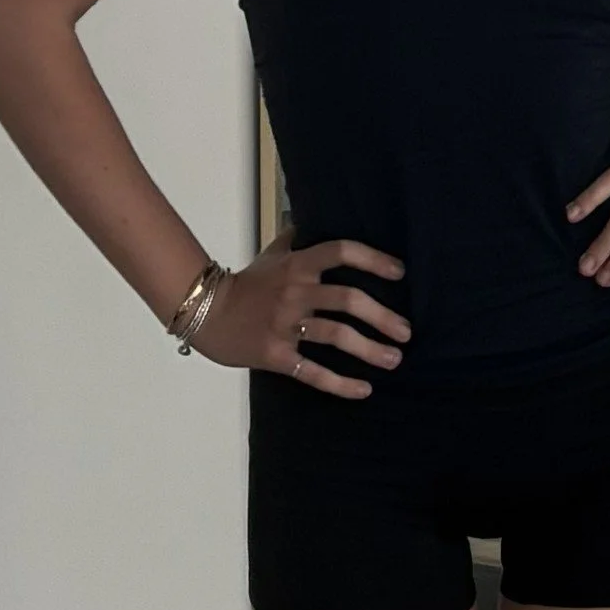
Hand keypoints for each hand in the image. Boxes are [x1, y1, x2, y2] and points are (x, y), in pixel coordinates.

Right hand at [194, 230, 409, 397]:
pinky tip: (364, 391)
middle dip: (383, 317)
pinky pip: (313, 372)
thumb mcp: (271, 255)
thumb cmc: (245, 285)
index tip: (399, 273)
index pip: (340, 252)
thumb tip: (317, 219)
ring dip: (370, 350)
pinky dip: (340, 384)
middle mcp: (295, 292)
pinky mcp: (276, 355)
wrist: (204, 313)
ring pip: (336, 336)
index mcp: (297, 265)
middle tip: (406, 332)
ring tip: (395, 360)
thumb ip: (297, 239)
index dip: (373, 260)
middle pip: (347, 300)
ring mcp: (285, 325)